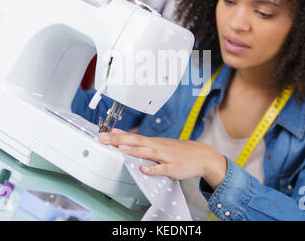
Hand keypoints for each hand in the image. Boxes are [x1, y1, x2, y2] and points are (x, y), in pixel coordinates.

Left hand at [98, 128, 227, 189]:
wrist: (201, 155)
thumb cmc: (177, 150)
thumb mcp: (158, 143)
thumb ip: (139, 141)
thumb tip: (120, 134)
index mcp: (153, 142)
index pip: (133, 136)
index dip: (117, 135)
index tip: (102, 133)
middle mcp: (158, 147)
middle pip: (137, 141)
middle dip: (120, 140)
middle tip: (104, 138)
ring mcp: (166, 157)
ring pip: (149, 153)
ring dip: (135, 150)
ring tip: (121, 148)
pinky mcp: (174, 168)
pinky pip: (162, 169)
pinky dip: (153, 169)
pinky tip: (143, 169)